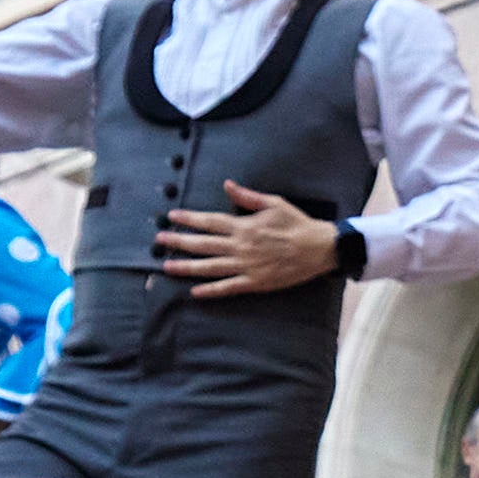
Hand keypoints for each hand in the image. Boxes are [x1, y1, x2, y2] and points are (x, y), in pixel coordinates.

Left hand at [157, 180, 340, 298]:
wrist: (319, 248)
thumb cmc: (297, 223)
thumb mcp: (273, 203)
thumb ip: (247, 196)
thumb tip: (227, 185)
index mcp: (244, 226)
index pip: (210, 222)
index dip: (189, 219)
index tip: (172, 216)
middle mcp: (240, 246)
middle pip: (203, 244)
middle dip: (179, 241)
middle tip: (159, 240)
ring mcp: (246, 266)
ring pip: (210, 267)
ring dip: (187, 267)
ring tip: (167, 266)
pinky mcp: (255, 282)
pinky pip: (228, 287)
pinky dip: (211, 291)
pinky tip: (195, 292)